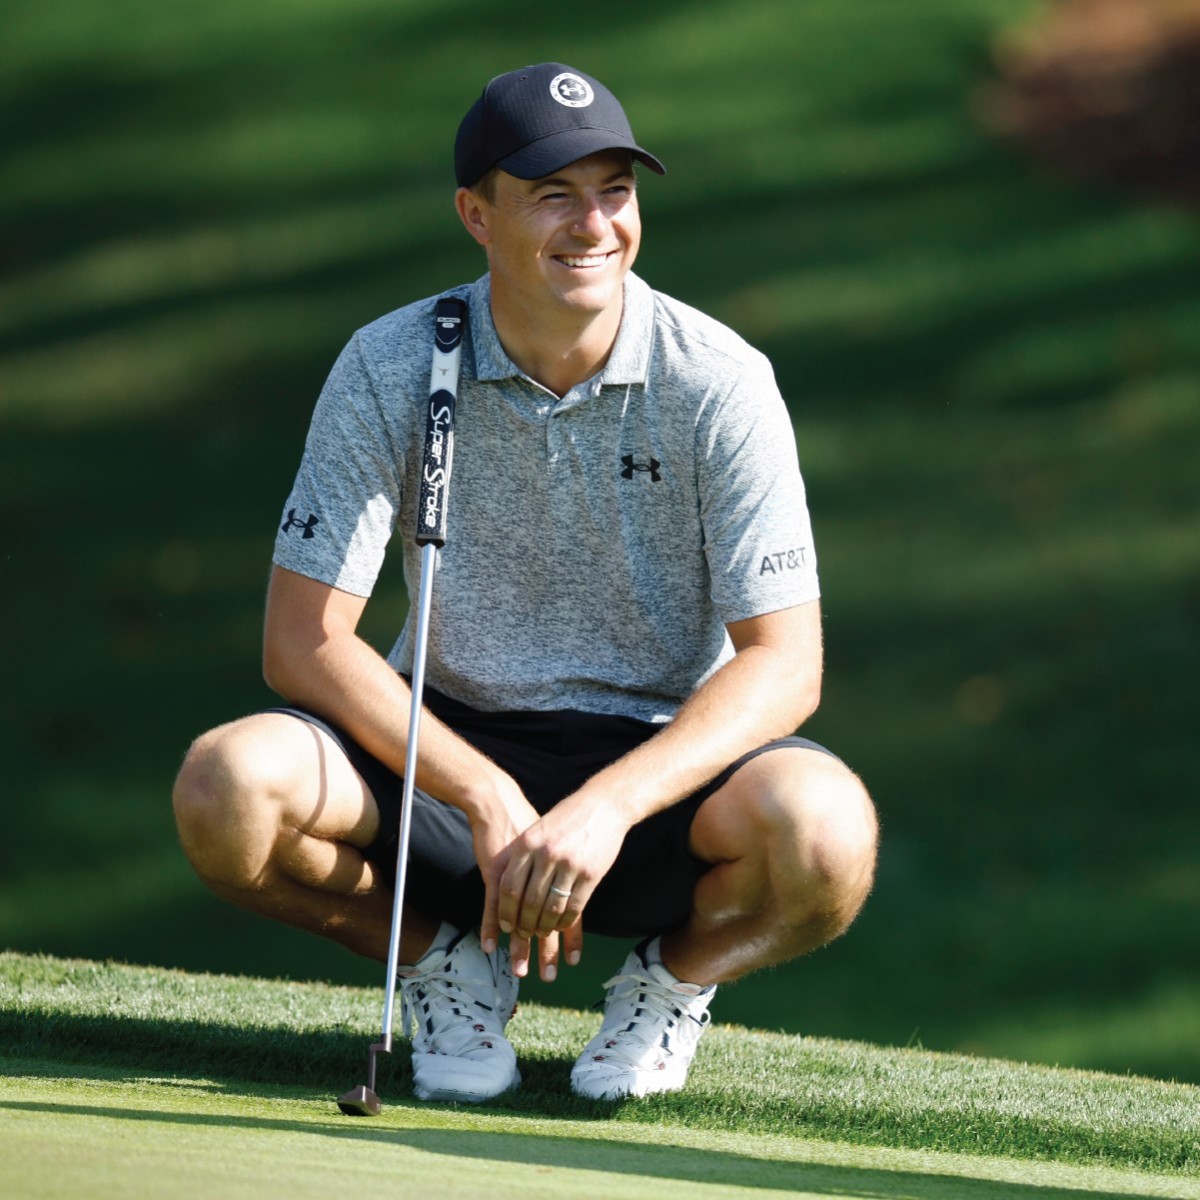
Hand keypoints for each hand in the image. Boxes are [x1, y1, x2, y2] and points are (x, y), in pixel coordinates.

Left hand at [493, 792, 630, 979]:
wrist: (603, 804)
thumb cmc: (567, 816)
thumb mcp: (538, 828)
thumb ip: (523, 854)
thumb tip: (507, 885)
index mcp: (528, 843)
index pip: (509, 887)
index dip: (506, 912)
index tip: (505, 925)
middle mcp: (546, 854)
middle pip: (529, 902)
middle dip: (524, 924)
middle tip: (524, 934)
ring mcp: (569, 864)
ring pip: (551, 908)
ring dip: (545, 927)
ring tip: (542, 933)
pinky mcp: (590, 874)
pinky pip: (574, 907)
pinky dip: (565, 921)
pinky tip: (561, 925)